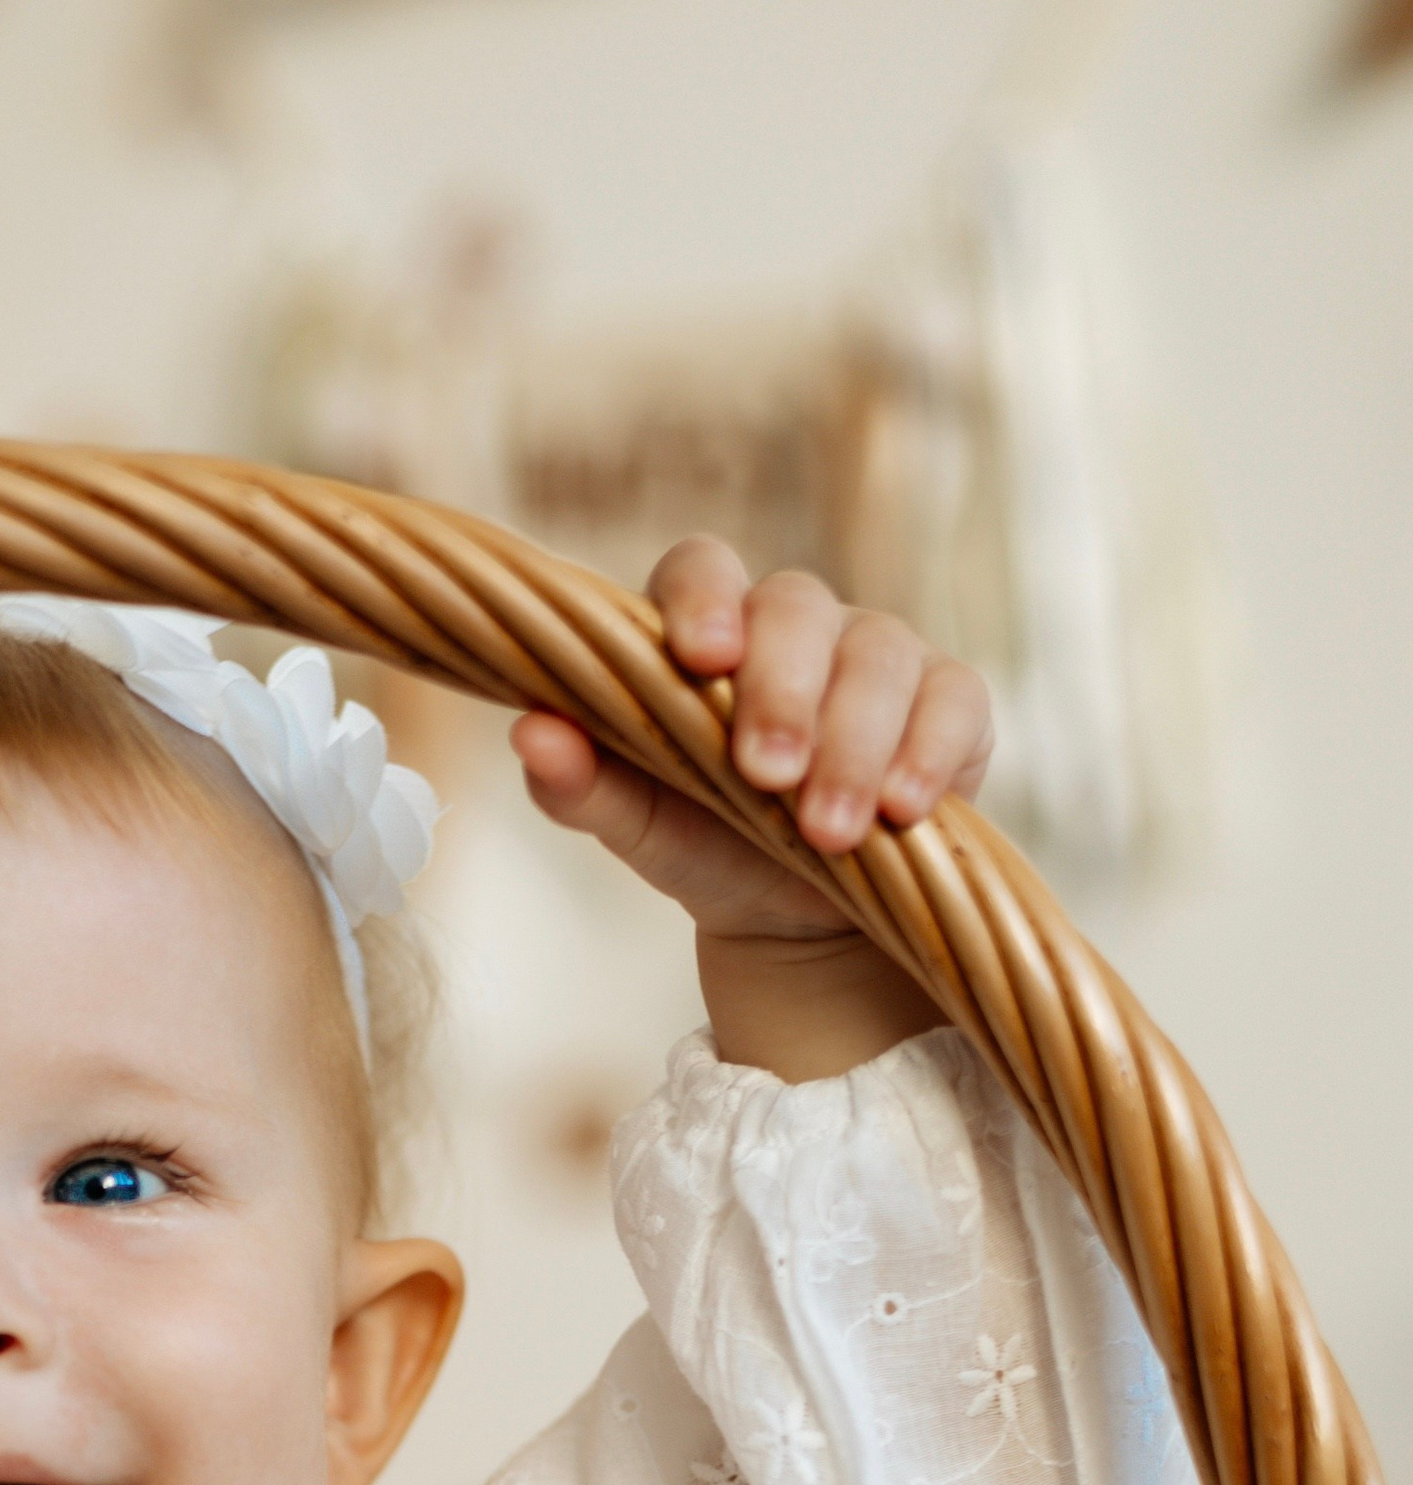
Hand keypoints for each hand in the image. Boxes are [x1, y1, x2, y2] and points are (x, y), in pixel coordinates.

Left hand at [510, 537, 992, 1080]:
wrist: (794, 916)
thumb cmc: (704, 842)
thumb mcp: (636, 826)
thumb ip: (579, 783)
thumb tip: (530, 732)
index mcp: (708, 631)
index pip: (702, 568)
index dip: (703, 598)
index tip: (701, 657)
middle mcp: (795, 625)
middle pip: (797, 607)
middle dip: (783, 690)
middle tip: (766, 776)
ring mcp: (877, 654)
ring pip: (879, 655)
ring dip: (853, 744)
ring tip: (827, 830)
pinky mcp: (950, 701)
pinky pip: (955, 699)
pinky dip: (930, 752)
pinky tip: (904, 810)